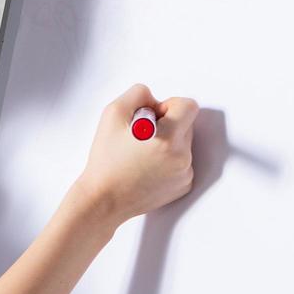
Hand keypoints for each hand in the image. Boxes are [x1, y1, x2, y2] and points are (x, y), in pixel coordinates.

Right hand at [76, 83, 197, 226]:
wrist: (103, 200)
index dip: (170, 105)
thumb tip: (155, 99)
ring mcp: (184, 173)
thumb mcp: (113, 113)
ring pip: (184, 144)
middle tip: (143, 136)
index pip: (189, 106)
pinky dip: (169, 161)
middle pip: (187, 124)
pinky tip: (147, 168)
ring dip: (169, 142)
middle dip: (168, 124)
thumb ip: (138, 94)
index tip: (154, 116)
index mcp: (168, 138)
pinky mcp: (183, 186)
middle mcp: (182, 157)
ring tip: (142, 154)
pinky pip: (182, 162)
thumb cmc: (106, 159)